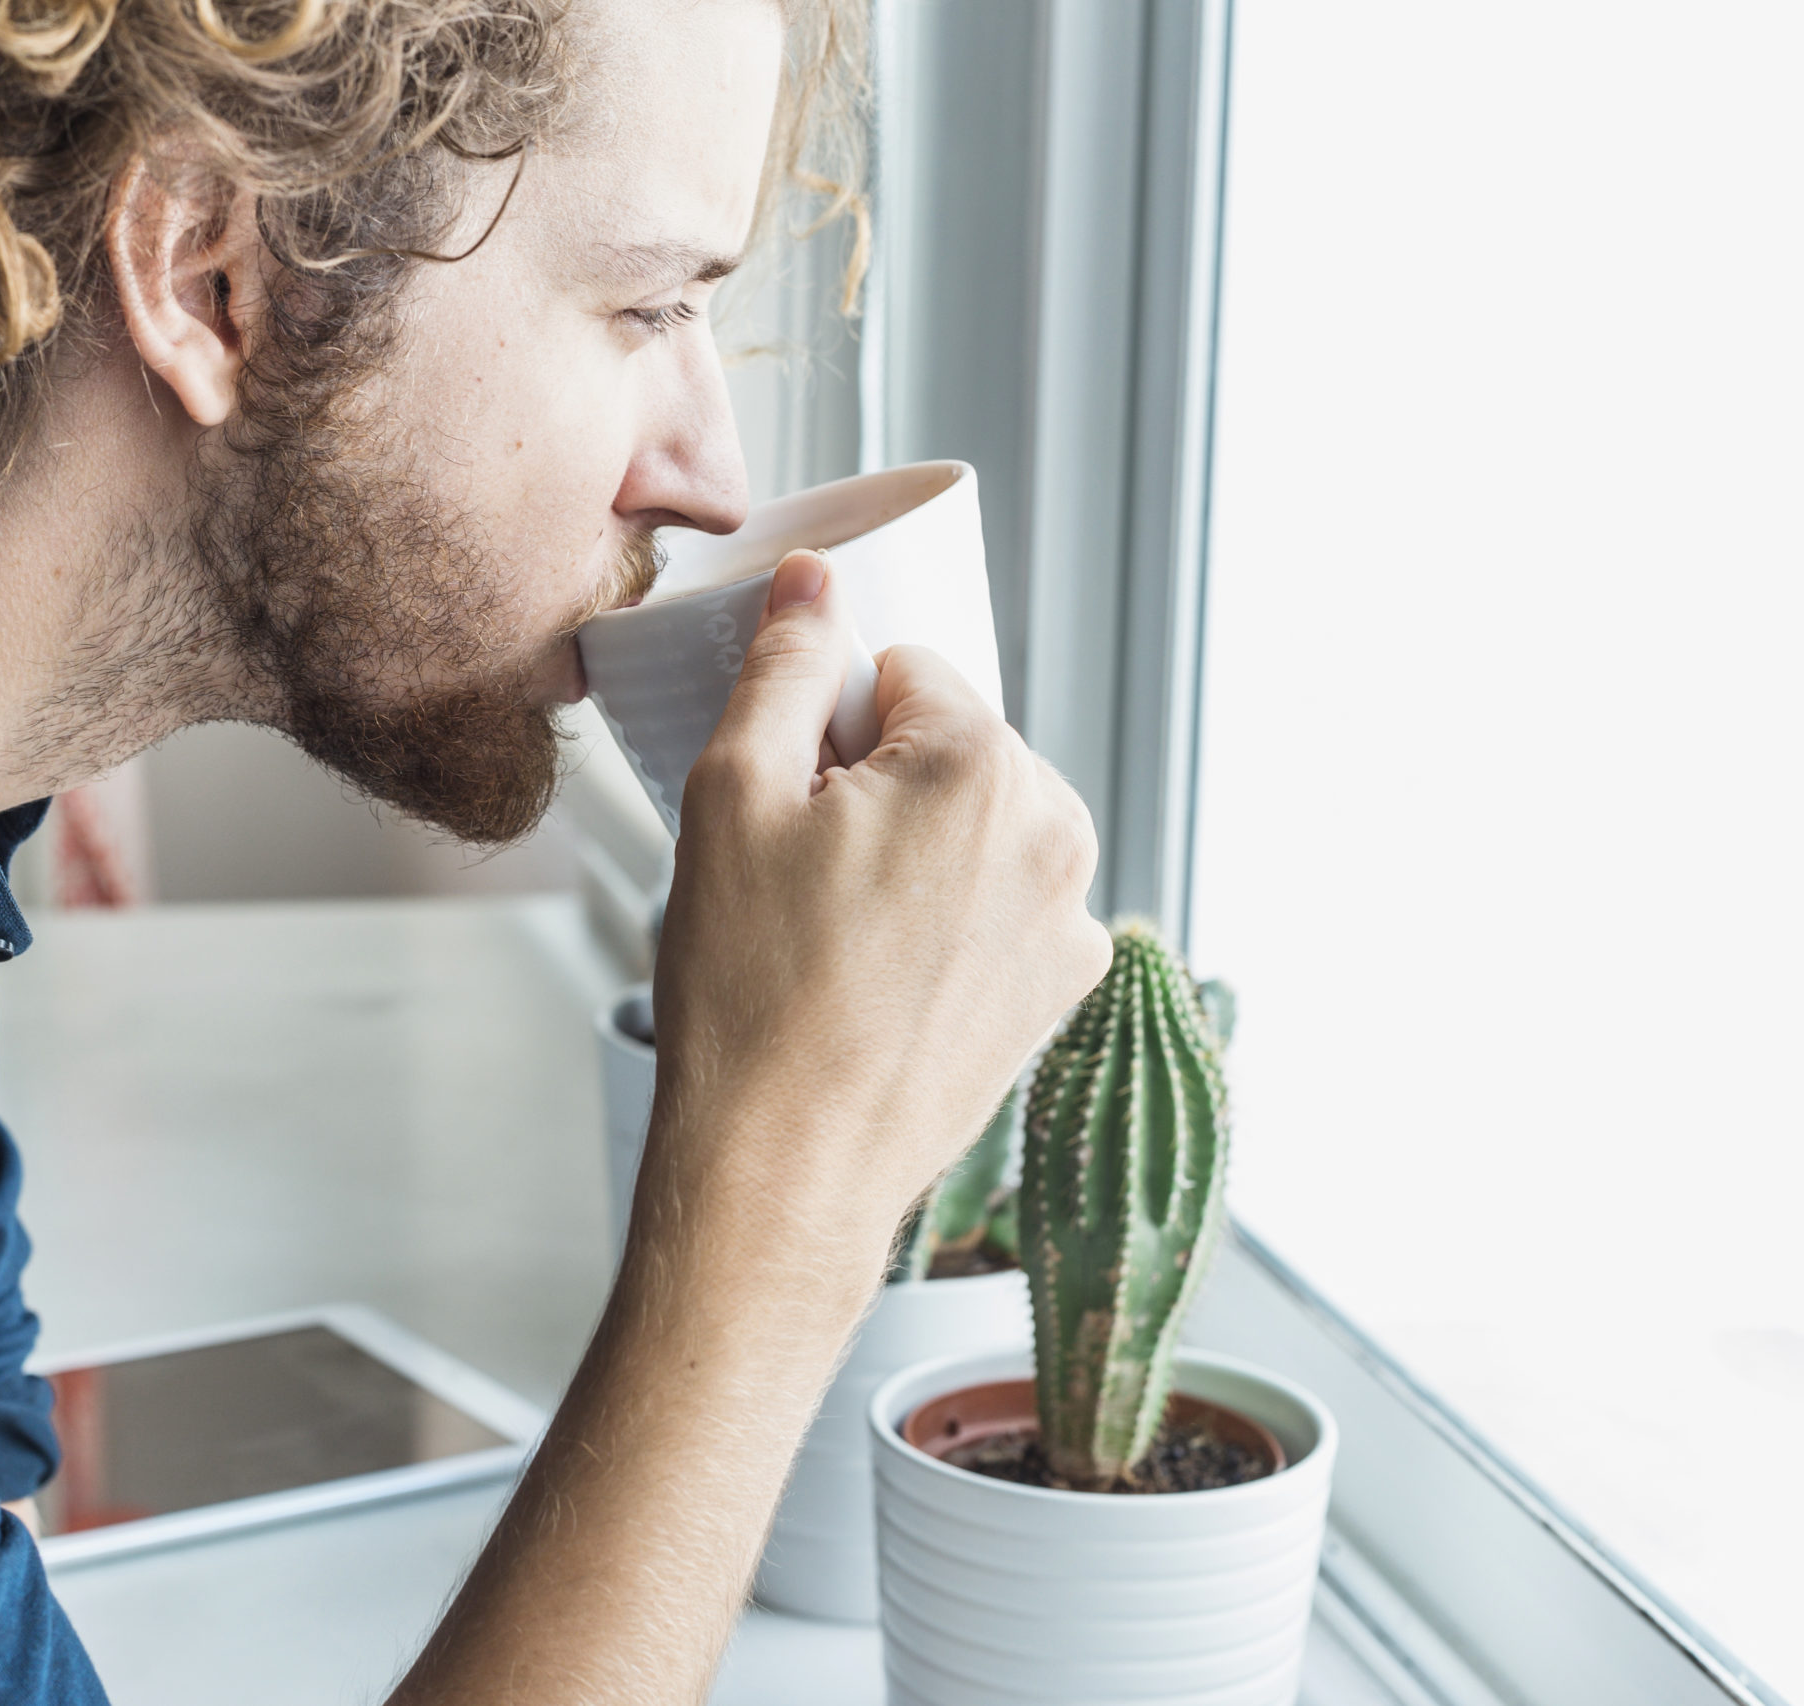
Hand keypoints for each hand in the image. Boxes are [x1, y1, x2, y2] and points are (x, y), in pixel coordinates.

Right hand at [648, 549, 1110, 1266]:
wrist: (783, 1167)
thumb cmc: (749, 990)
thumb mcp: (730, 795)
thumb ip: (785, 666)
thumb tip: (816, 580)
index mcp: (983, 764)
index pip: (905, 672)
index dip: (830, 727)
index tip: (789, 805)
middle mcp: (1057, 831)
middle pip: (953, 745)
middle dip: (881, 783)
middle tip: (803, 877)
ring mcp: (1073, 918)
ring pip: (979, 824)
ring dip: (917, 847)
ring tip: (839, 933)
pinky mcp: (1063, 988)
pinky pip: (1002, 902)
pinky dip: (949, 917)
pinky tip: (882, 979)